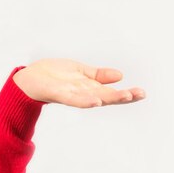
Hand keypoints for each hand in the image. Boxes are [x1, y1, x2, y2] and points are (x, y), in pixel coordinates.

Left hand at [13, 58, 145, 107]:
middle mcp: (83, 94)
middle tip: (139, 94)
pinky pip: (73, 99)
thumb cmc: (55, 75)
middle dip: (122, 96)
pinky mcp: (59, 94)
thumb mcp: (80, 71)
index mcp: (89, 88)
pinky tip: (96, 100)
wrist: (31, 78)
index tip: (142, 92)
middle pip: (106, 96)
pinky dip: (85, 100)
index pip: (111, 92)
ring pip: (93, 98)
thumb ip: (98, 75)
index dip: (126, 93)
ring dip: (108, 98)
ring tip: (124, 95)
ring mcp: (72, 95)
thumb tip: (120, 75)